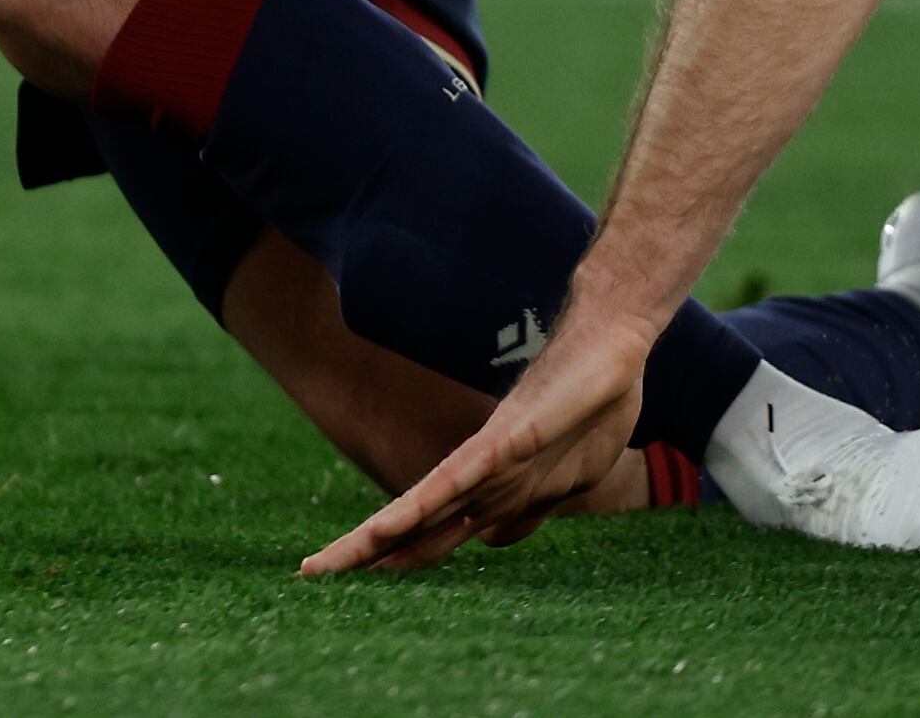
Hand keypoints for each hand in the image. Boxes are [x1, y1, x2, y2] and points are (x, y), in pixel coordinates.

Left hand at [303, 305, 654, 574]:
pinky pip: (463, 475)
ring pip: (424, 507)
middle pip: (411, 526)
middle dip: (363, 553)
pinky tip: (401, 518)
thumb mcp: (561, 480)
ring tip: (334, 558)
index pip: (425, 530)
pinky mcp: (510, 438)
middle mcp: (480, 477)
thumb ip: (523, 510)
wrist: (611, 342)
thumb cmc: (588, 406)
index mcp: (487, 489)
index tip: (340, 577)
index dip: (387, 555)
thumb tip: (491, 540)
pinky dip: (431, 502)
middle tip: (308, 573)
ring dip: (381, 536)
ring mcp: (492, 458)